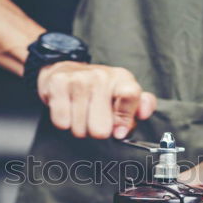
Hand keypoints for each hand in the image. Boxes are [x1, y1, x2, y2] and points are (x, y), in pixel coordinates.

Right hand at [37, 61, 155, 138]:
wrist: (66, 70)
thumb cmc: (98, 90)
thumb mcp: (124, 97)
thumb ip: (141, 107)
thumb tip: (144, 114)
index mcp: (122, 80)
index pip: (131, 96)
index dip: (124, 120)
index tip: (119, 132)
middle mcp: (101, 76)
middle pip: (100, 130)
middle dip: (96, 131)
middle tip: (94, 118)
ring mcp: (79, 79)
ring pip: (79, 129)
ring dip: (79, 127)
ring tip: (80, 113)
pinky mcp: (58, 84)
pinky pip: (62, 122)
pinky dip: (63, 122)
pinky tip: (67, 109)